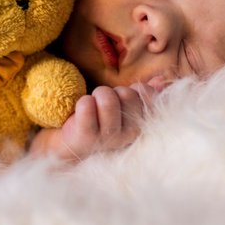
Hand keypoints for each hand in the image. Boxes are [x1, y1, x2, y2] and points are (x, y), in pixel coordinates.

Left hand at [30, 85, 148, 160]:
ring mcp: (107, 139)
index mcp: (139, 126)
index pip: (146, 95)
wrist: (64, 144)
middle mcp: (128, 136)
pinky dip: (81, 103)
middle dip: (109, 92)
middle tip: (99, 105)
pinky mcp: (86, 138)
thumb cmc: (95, 122)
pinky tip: (79, 113)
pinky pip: (87, 106)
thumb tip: (161, 80)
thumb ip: (140, 95)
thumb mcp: (119, 107)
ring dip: (94, 96)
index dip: (130, 90)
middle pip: (125, 93)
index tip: (118, 99)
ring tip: (89, 108)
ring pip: (107, 98)